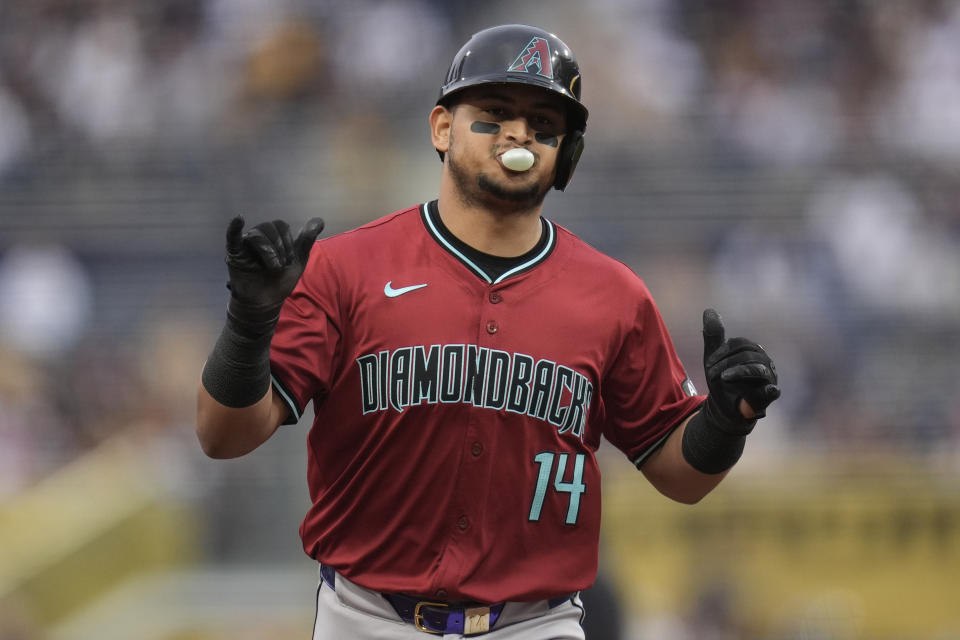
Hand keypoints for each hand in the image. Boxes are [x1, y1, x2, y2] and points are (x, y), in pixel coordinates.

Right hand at [224, 216, 324, 333]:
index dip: (288, 242)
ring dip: (269, 251)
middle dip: (280, 247)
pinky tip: (238, 220)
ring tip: (273, 268)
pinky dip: (233, 228)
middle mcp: (258, 237)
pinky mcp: (234, 255)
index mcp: (273, 237)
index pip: (281, 225)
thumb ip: (307, 239)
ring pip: (257, 235)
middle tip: (281, 266)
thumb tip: (319, 220)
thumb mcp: (298, 260)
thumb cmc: (280, 281)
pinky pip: (232, 237)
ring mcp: (245, 245)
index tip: (290, 261)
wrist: (267, 303)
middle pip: (269, 227)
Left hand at [700, 308, 779, 434]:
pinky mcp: (769, 396)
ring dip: (737, 372)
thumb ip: (713, 336)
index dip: (722, 352)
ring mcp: (769, 378)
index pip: (739, 344)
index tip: (709, 364)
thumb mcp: (714, 358)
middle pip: (747, 355)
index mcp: (752, 351)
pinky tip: (770, 390)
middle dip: (726, 363)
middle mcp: (764, 362)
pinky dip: (771, 390)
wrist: (724, 408)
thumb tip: (709, 309)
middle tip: (711, 374)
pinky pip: (773, 391)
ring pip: (757, 369)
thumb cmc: (723, 381)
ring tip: (723, 379)